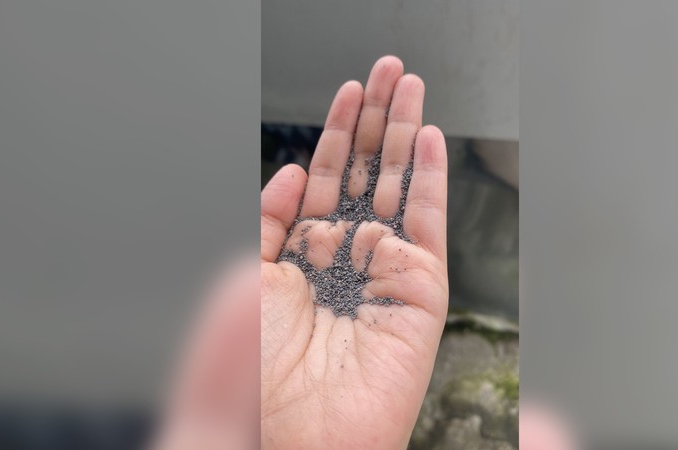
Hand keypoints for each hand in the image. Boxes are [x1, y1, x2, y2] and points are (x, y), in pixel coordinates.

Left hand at [261, 56, 448, 449]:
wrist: (292, 435)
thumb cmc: (257, 371)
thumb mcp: (245, 276)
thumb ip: (270, 217)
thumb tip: (295, 170)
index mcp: (303, 254)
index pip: (327, 178)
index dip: (338, 131)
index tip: (351, 90)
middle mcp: (346, 257)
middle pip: (367, 173)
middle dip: (379, 119)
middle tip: (391, 71)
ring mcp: (386, 271)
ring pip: (401, 188)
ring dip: (407, 135)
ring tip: (412, 87)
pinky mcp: (420, 290)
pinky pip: (429, 225)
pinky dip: (432, 180)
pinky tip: (430, 139)